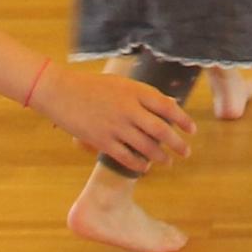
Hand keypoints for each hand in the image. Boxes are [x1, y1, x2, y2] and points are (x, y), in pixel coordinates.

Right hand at [43, 64, 195, 170]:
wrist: (59, 91)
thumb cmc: (92, 86)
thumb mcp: (121, 83)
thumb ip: (144, 95)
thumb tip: (170, 103)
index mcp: (135, 91)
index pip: (168, 107)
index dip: (183, 120)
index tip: (192, 130)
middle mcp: (128, 109)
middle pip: (162, 130)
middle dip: (178, 144)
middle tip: (186, 152)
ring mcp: (115, 126)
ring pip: (146, 147)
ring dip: (161, 157)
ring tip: (167, 162)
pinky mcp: (102, 141)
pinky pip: (126, 157)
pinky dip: (138, 164)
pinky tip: (144, 167)